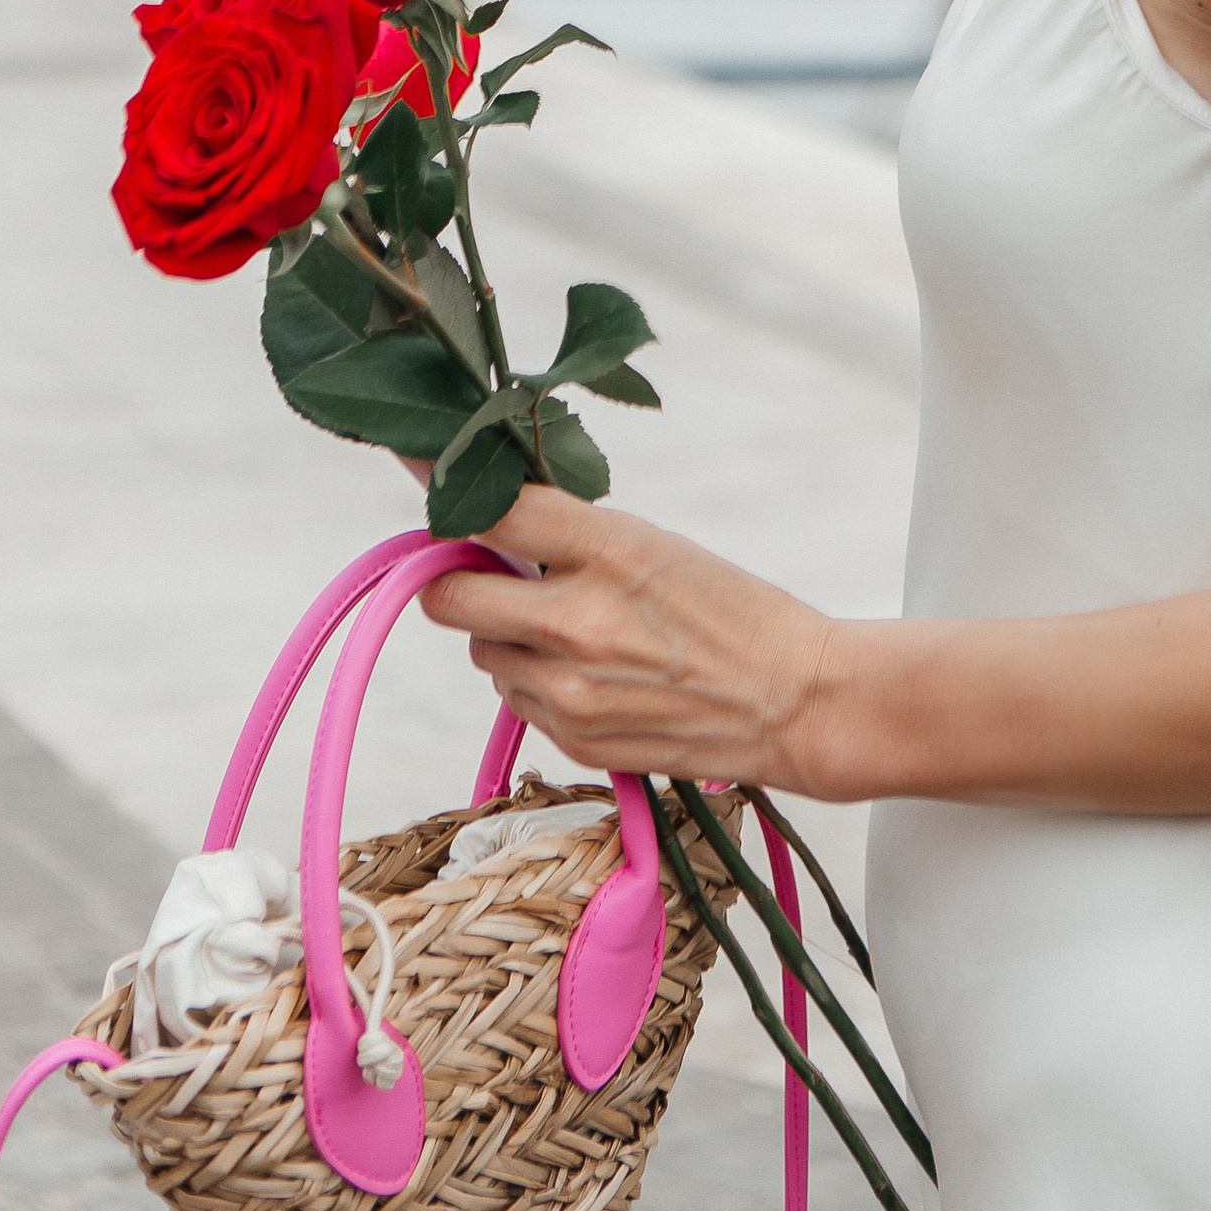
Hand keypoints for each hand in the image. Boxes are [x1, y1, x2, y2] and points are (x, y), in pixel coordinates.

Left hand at [418, 487, 843, 786]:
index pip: (492, 511)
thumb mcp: (655, 544)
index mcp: (609, 550)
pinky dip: (537, 681)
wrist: (790, 699)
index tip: (420, 470)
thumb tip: (487, 522)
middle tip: (489, 570)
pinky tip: (595, 673)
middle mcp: (576, 623)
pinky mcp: (572, 739)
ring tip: (572, 629)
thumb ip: (569, 537)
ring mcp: (569, 690)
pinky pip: (515, 698)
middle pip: (447, 596)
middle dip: (457, 580)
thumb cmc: (729, 608)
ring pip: (481, 651)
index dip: (446, 487)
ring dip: (506, 636)